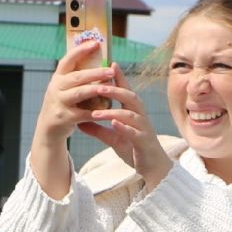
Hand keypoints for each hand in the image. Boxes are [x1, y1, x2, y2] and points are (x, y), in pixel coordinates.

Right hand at [33, 35, 117, 149]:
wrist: (48, 129)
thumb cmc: (62, 104)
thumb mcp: (64, 88)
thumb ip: (76, 77)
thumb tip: (98, 59)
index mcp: (58, 78)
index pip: (67, 60)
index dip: (80, 51)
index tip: (95, 43)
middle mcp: (56, 88)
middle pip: (76, 77)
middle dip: (95, 73)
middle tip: (111, 71)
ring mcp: (58, 103)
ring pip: (79, 93)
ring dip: (96, 89)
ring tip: (111, 87)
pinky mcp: (63, 117)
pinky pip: (82, 113)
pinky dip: (95, 112)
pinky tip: (107, 110)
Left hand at [78, 66, 173, 188]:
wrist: (151, 168)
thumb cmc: (133, 149)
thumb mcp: (112, 138)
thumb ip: (98, 129)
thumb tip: (79, 121)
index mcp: (132, 112)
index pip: (125, 91)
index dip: (118, 78)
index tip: (109, 63)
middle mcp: (140, 116)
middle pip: (129, 97)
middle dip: (114, 90)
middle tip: (98, 85)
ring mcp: (143, 128)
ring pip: (130, 114)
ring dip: (113, 110)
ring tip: (97, 109)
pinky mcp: (144, 141)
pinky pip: (134, 132)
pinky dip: (123, 127)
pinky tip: (113, 124)